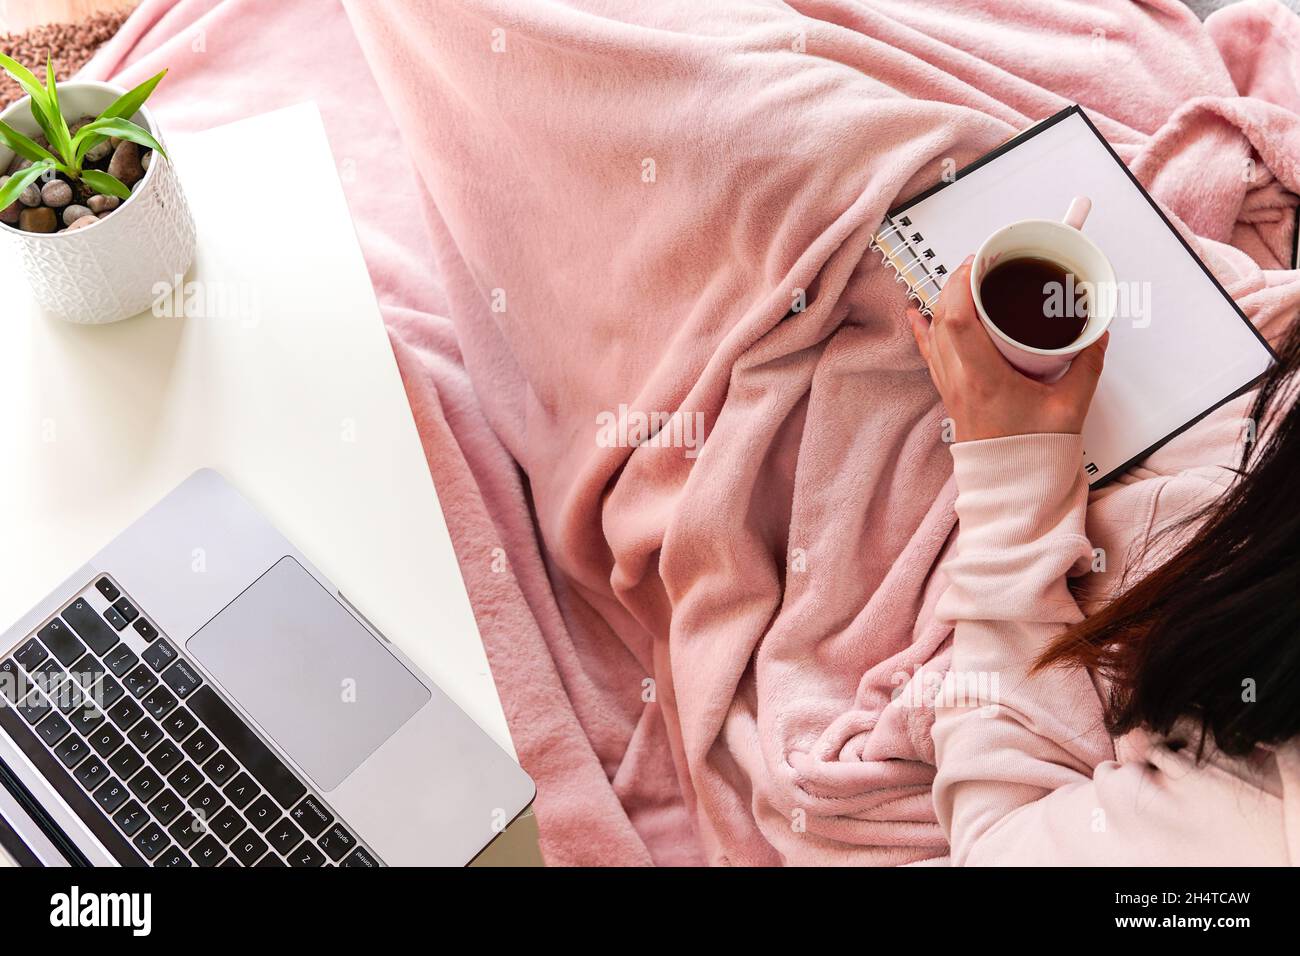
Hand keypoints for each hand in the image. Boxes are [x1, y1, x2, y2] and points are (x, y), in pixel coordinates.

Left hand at [909, 257, 1108, 442]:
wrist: (1013, 489)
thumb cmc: (1035, 454)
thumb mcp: (1072, 406)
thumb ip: (1087, 365)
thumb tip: (1097, 333)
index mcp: (983, 379)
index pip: (957, 320)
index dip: (961, 285)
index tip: (979, 265)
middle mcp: (959, 380)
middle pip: (941, 319)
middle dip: (956, 284)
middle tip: (979, 266)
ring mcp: (950, 388)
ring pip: (934, 333)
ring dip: (944, 302)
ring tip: (963, 281)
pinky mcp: (950, 395)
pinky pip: (929, 355)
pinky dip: (924, 330)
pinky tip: (916, 314)